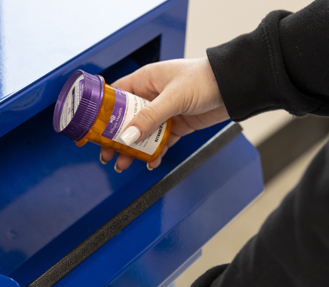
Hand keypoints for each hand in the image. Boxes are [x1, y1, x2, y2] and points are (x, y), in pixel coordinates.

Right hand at [100, 57, 228, 171]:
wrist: (235, 87)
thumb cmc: (206, 79)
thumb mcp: (173, 97)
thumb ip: (150, 118)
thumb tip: (128, 136)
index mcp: (145, 80)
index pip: (116, 97)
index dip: (103, 114)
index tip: (93, 130)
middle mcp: (152, 96)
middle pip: (126, 120)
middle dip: (116, 139)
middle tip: (107, 154)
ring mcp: (164, 112)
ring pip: (142, 134)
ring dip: (133, 150)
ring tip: (124, 164)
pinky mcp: (177, 125)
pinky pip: (160, 142)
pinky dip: (155, 153)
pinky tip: (150, 162)